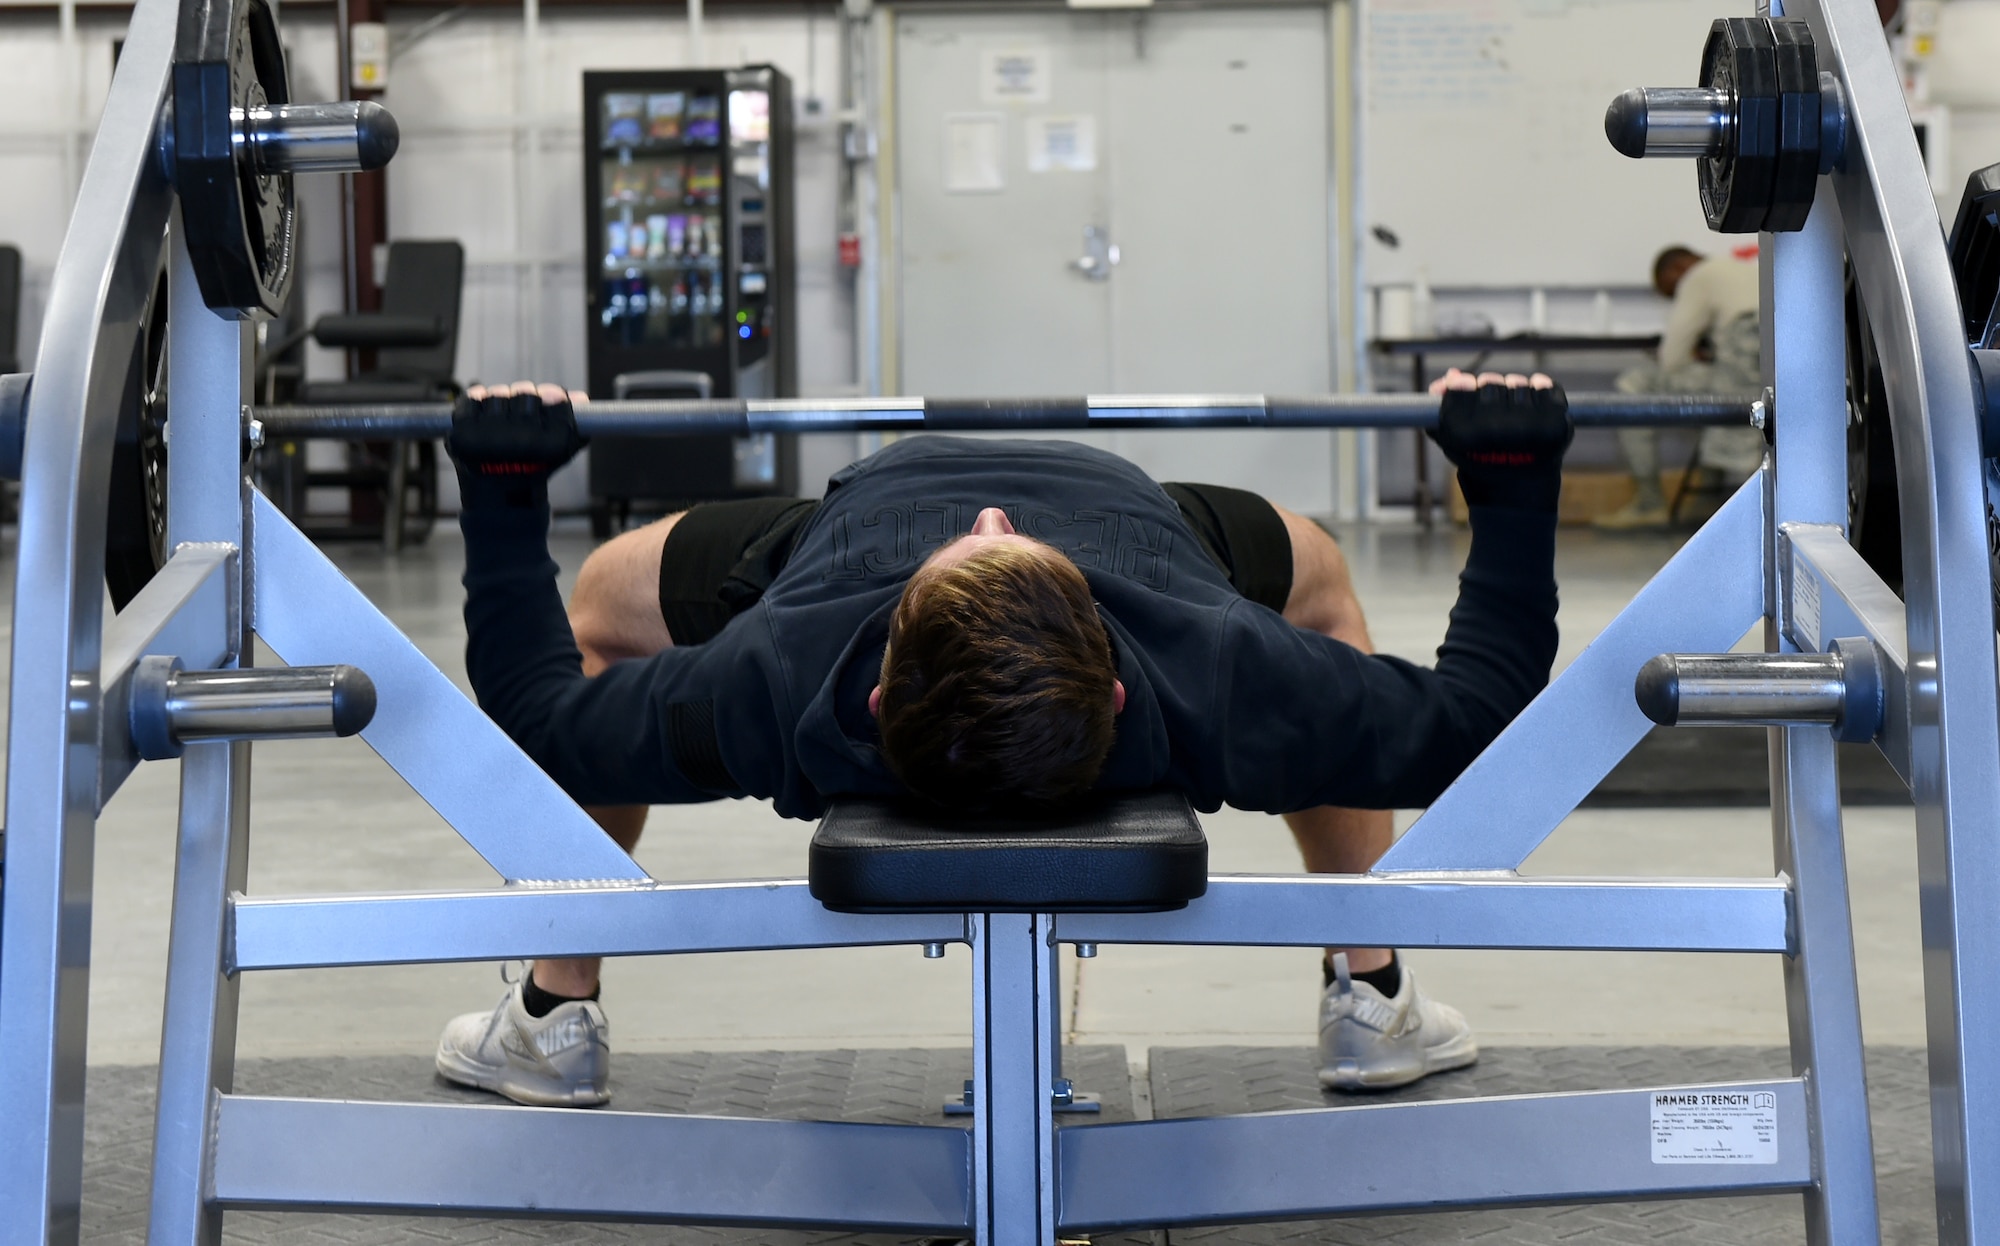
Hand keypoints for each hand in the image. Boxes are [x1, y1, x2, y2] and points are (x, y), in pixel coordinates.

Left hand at [447, 382, 588, 508]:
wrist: (500, 500)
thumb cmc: (532, 472)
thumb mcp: (560, 453)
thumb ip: (571, 423)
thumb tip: (580, 396)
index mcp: (549, 445)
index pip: (555, 400)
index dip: (554, 396)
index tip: (552, 397)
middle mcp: (521, 440)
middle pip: (525, 392)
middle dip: (526, 400)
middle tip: (524, 412)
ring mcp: (489, 437)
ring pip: (498, 394)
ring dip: (501, 402)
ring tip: (502, 420)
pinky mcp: (464, 436)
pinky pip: (471, 400)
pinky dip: (476, 402)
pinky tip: (483, 416)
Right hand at [1426, 368, 1572, 513]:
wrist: (1516, 499)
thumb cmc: (1481, 467)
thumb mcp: (1452, 443)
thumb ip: (1443, 409)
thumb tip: (1450, 376)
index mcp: (1467, 433)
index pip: (1462, 387)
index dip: (1463, 386)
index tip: (1466, 387)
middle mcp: (1497, 428)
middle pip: (1491, 382)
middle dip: (1490, 391)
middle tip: (1493, 407)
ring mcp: (1529, 425)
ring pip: (1519, 383)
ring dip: (1516, 392)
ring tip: (1515, 414)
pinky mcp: (1555, 424)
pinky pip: (1548, 387)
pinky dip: (1543, 390)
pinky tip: (1535, 407)